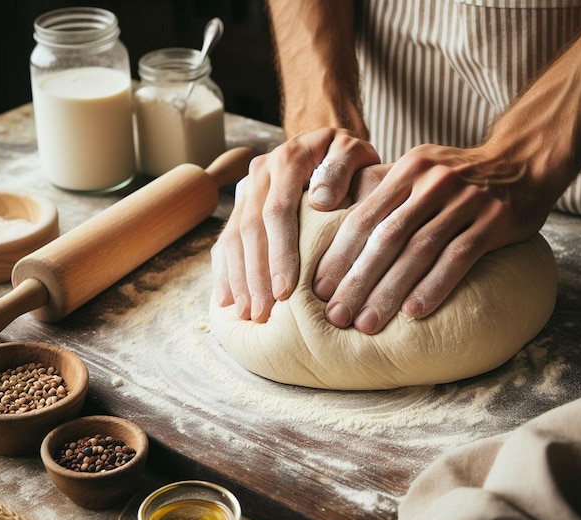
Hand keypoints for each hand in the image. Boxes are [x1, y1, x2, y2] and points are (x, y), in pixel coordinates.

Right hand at [210, 127, 379, 321]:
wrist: (331, 146)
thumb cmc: (351, 160)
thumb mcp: (356, 154)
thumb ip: (342, 169)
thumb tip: (319, 201)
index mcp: (288, 159)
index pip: (277, 211)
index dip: (279, 253)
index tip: (285, 290)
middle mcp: (260, 173)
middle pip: (250, 229)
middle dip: (255, 275)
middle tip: (262, 312)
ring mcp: (247, 189)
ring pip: (233, 237)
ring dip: (238, 278)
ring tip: (246, 313)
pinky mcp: (241, 206)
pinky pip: (225, 240)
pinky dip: (224, 271)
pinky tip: (228, 300)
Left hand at [313, 143, 552, 333]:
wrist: (521, 161)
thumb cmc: (455, 176)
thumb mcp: (417, 170)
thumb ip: (379, 190)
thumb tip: (329, 216)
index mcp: (406, 171)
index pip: (363, 218)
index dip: (338, 256)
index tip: (319, 290)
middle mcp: (432, 182)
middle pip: (386, 237)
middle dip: (357, 280)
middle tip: (336, 315)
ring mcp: (465, 200)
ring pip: (418, 251)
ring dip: (389, 291)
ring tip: (367, 323)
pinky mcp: (494, 220)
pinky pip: (459, 257)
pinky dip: (434, 285)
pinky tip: (414, 312)